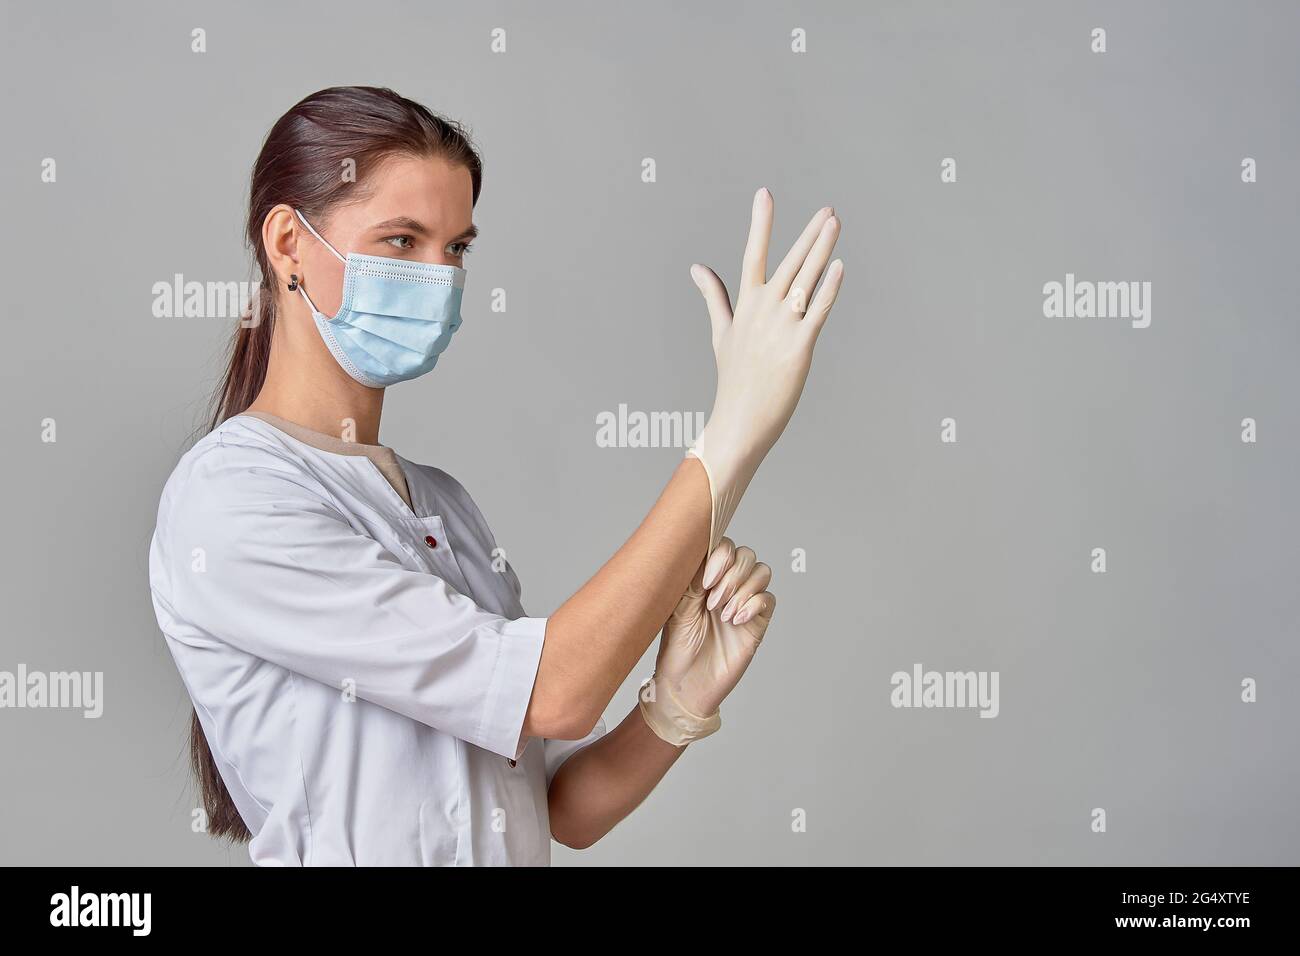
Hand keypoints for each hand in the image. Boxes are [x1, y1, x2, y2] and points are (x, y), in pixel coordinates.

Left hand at [640, 537, 776, 744]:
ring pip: (762, 572)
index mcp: (706, 577)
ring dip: (743, 589)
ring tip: (723, 614)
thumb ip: (693, 575)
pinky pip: (768, 599)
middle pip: (746, 555)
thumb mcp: (678, 606)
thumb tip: (704, 546)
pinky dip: (754, 605)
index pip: (724, 546)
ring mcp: (743, 603)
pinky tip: (734, 621)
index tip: (706, 581)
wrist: (686, 684)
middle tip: (712, 603)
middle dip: (731, 576)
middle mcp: (727, 585)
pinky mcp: (756, 623)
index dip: (721, 556)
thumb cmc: (676, 647)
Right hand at [687, 189, 843, 551]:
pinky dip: (828, 289)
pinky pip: (816, 311)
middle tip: (828, 209)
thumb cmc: (734, 379)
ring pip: (804, 280)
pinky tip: (840, 267)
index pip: (752, 255)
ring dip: (821, 250)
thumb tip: (696, 268)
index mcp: (745, 306)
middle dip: (809, 234)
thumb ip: (714, 296)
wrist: (739, 421)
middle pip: (788, 263)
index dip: (760, 223)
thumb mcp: (722, 333)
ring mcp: (780, 328)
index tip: (764, 194)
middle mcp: (762, 312)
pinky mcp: (798, 348)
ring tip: (835, 225)